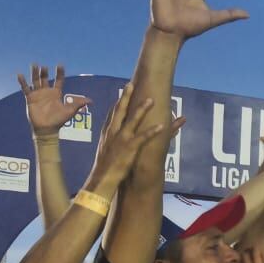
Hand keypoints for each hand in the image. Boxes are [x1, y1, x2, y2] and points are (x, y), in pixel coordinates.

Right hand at [17, 64, 88, 136]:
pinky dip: (22, 82)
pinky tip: (20, 74)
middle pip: (45, 78)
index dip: (60, 73)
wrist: (47, 129)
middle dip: (44, 72)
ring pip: (35, 81)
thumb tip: (91, 101)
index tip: (60, 65)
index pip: (59, 80)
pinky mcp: (30, 98)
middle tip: (44, 66)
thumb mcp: (70, 111)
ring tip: (34, 65)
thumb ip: (79, 104)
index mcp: (56, 94)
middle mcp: (47, 92)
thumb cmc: (59, 120)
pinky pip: (25, 88)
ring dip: (34, 73)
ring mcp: (38, 94)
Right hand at [83, 82, 181, 197]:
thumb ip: (110, 139)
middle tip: (131, 83)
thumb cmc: (105, 166)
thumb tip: (112, 135)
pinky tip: (161, 126)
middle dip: (126, 96)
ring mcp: (122, 140)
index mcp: (107, 132)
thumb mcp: (105, 149)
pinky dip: (152, 132)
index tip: (124, 90)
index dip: (119, 101)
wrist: (102, 179)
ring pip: (133, 121)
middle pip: (120, 110)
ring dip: (142, 109)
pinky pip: (143, 138)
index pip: (113, 113)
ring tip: (151, 100)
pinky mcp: (130, 149)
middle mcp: (113, 132)